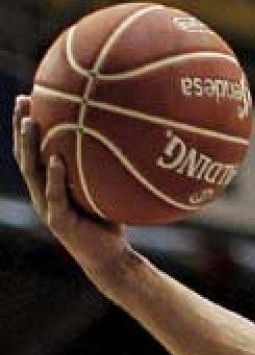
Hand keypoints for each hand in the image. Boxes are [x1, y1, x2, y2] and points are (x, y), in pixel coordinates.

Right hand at [10, 95, 130, 277]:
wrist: (112, 258)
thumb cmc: (113, 221)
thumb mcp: (110, 189)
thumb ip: (110, 166)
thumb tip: (133, 134)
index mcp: (51, 183)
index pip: (34, 148)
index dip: (28, 124)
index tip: (30, 96)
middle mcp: (43, 192)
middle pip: (25, 153)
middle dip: (21, 126)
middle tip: (23, 99)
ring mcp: (47, 206)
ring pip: (31, 172)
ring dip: (29, 146)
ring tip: (30, 123)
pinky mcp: (59, 221)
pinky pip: (55, 195)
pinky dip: (55, 178)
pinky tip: (55, 160)